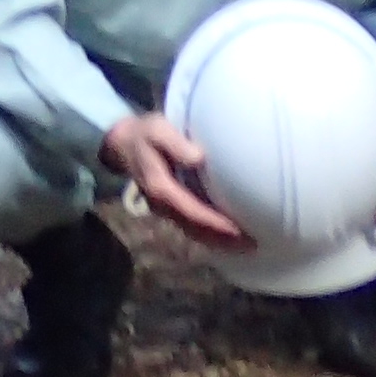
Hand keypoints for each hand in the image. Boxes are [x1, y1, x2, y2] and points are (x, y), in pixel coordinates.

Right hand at [102, 111, 252, 249]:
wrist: (122, 144)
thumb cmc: (145, 134)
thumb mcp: (157, 130)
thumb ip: (175, 143)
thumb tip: (199, 158)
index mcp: (161, 189)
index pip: (193, 212)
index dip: (216, 224)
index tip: (240, 231)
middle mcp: (162, 205)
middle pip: (195, 229)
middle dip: (222, 240)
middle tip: (253, 245)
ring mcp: (164, 209)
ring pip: (193, 232)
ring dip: (217, 241)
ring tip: (244, 246)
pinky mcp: (169, 208)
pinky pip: (190, 227)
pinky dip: (209, 235)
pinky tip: (226, 236)